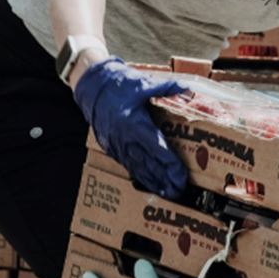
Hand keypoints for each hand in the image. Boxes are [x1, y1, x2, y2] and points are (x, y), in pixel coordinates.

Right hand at [74, 58, 188, 198]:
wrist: (90, 86)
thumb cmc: (118, 84)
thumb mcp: (143, 84)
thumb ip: (167, 88)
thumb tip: (188, 90)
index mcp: (135, 123)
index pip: (157, 148)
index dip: (170, 165)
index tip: (181, 176)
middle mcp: (125, 138)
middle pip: (149, 164)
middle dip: (165, 180)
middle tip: (180, 192)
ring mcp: (116, 145)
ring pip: (138, 168)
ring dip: (154, 182)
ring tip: (168, 193)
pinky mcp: (111, 147)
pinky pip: (128, 165)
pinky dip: (140, 176)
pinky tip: (150, 184)